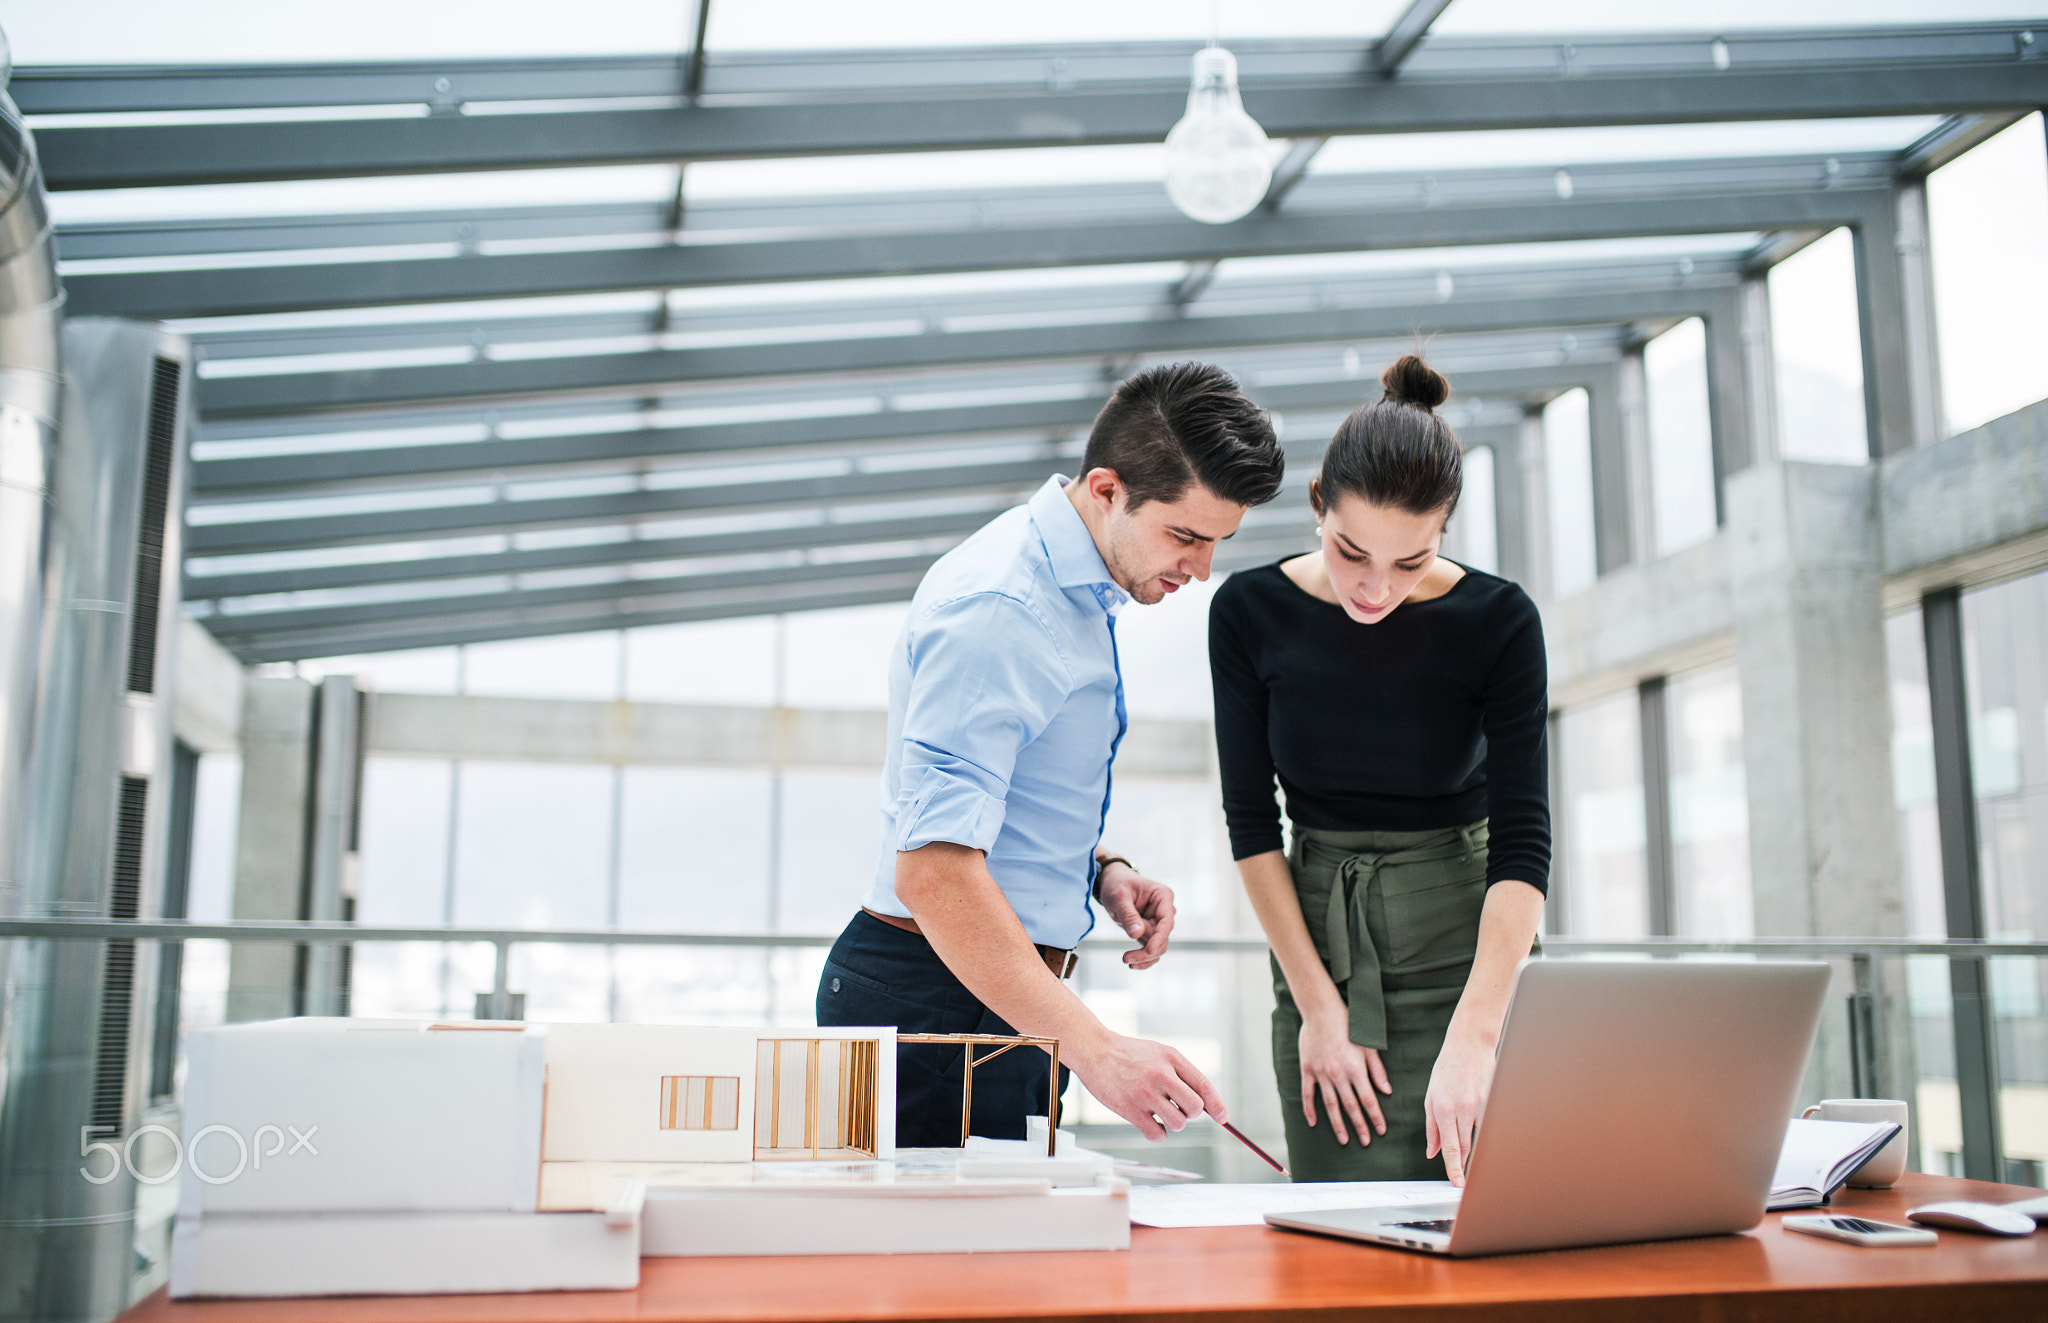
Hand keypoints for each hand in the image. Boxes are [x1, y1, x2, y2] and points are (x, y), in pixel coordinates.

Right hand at [1068, 1031, 1226, 1140]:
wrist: (1095, 1051)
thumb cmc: (1130, 1054)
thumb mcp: (1160, 1053)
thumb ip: (1183, 1074)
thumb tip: (1206, 1104)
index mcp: (1171, 1058)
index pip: (1204, 1085)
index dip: (1217, 1104)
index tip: (1223, 1117)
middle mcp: (1161, 1075)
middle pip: (1195, 1108)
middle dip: (1191, 1113)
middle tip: (1178, 1107)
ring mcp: (1145, 1093)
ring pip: (1178, 1123)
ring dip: (1173, 1123)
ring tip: (1160, 1112)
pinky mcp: (1130, 1109)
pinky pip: (1157, 1134)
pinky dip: (1158, 1133)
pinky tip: (1150, 1122)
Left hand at [1095, 861, 1175, 969]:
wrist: (1111, 881)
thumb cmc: (1116, 883)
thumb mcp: (1118, 896)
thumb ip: (1128, 914)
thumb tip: (1136, 935)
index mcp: (1162, 896)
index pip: (1166, 921)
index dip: (1160, 937)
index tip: (1149, 950)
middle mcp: (1164, 910)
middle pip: (1163, 937)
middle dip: (1147, 951)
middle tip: (1126, 958)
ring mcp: (1157, 922)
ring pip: (1158, 946)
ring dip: (1144, 956)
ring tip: (1126, 960)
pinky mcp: (1149, 931)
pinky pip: (1150, 948)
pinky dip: (1143, 957)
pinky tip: (1132, 963)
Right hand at [1299, 1009, 1387, 1145]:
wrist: (1320, 1009)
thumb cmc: (1348, 1023)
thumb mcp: (1368, 1044)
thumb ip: (1377, 1069)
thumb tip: (1386, 1090)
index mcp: (1356, 1068)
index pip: (1368, 1099)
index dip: (1375, 1117)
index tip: (1381, 1130)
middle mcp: (1338, 1074)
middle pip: (1351, 1106)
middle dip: (1359, 1126)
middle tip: (1365, 1142)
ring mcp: (1321, 1073)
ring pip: (1330, 1104)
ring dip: (1338, 1124)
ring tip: (1343, 1140)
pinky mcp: (1308, 1069)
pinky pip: (1308, 1093)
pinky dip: (1310, 1109)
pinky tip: (1314, 1122)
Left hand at [1424, 1031, 1495, 1186]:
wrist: (1469, 1044)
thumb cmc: (1447, 1068)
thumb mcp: (1430, 1096)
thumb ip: (1432, 1127)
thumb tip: (1432, 1152)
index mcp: (1443, 1108)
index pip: (1451, 1147)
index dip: (1454, 1168)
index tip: (1457, 1183)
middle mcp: (1463, 1109)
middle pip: (1466, 1147)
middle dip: (1463, 1165)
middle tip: (1460, 1179)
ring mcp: (1481, 1105)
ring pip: (1477, 1138)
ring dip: (1472, 1150)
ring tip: (1468, 1160)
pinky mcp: (1493, 1101)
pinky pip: (1487, 1125)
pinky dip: (1482, 1134)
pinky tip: (1479, 1135)